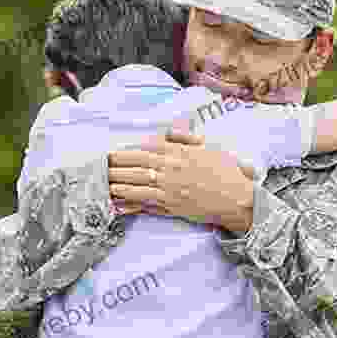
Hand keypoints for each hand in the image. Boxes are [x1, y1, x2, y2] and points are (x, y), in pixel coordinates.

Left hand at [108, 126, 254, 232]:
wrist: (236, 198)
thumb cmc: (226, 173)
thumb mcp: (209, 148)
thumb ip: (186, 139)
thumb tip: (168, 132)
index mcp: (179, 152)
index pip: (146, 148)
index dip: (127, 151)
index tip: (114, 152)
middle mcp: (171, 167)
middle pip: (137, 164)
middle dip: (116, 164)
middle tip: (100, 165)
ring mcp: (170, 187)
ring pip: (137, 181)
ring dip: (117, 180)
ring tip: (103, 180)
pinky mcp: (171, 205)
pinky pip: (145, 200)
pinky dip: (129, 198)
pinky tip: (117, 197)